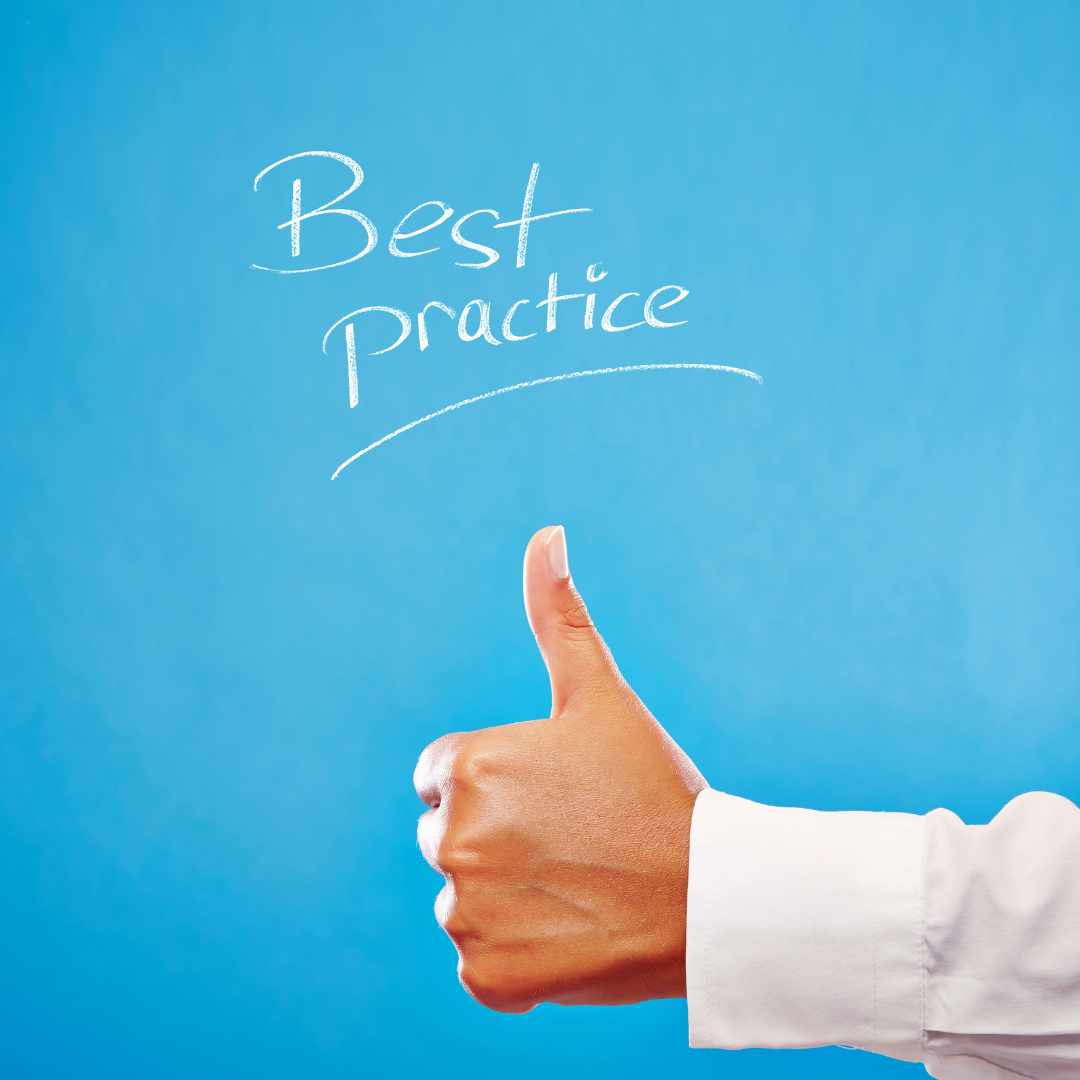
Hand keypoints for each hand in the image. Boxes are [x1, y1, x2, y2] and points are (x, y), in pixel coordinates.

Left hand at [414, 526, 706, 1012]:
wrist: (712, 895)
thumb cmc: (655, 787)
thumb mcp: (602, 695)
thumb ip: (559, 616)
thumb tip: (546, 532)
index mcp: (468, 767)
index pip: (442, 777)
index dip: (499, 785)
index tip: (551, 796)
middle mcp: (454, 840)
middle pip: (447, 839)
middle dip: (496, 839)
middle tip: (572, 841)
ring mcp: (469, 914)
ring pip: (464, 902)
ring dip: (507, 899)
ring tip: (577, 886)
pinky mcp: (490, 977)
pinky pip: (484, 965)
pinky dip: (518, 957)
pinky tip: (573, 934)